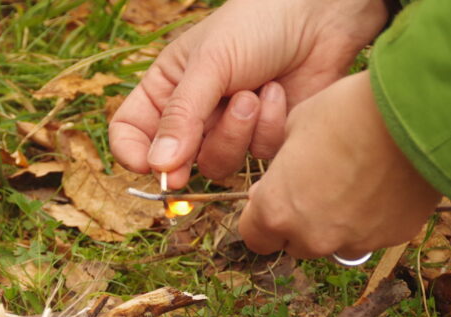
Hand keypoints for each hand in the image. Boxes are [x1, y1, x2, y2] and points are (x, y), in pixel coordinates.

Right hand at [109, 0, 386, 186]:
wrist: (320, 15)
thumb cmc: (257, 24)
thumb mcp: (210, 64)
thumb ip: (182, 117)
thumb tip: (157, 167)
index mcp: (166, 88)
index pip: (130, 132)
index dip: (132, 153)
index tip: (147, 166)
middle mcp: (193, 114)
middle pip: (175, 160)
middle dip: (193, 151)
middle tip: (199, 148)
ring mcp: (229, 129)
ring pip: (218, 164)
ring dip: (237, 132)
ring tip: (254, 93)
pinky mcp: (264, 138)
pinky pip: (257, 156)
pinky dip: (269, 126)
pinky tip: (278, 92)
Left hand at [238, 71, 441, 257]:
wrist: (418, 113)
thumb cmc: (348, 111)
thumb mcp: (296, 126)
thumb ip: (284, 164)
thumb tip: (286, 175)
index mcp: (277, 211)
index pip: (254, 236)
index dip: (260, 217)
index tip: (272, 197)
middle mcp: (311, 237)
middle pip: (294, 242)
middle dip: (298, 220)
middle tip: (315, 184)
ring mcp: (353, 242)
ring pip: (335, 242)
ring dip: (336, 222)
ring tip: (356, 180)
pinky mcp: (392, 238)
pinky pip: (373, 233)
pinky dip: (373, 216)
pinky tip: (386, 182)